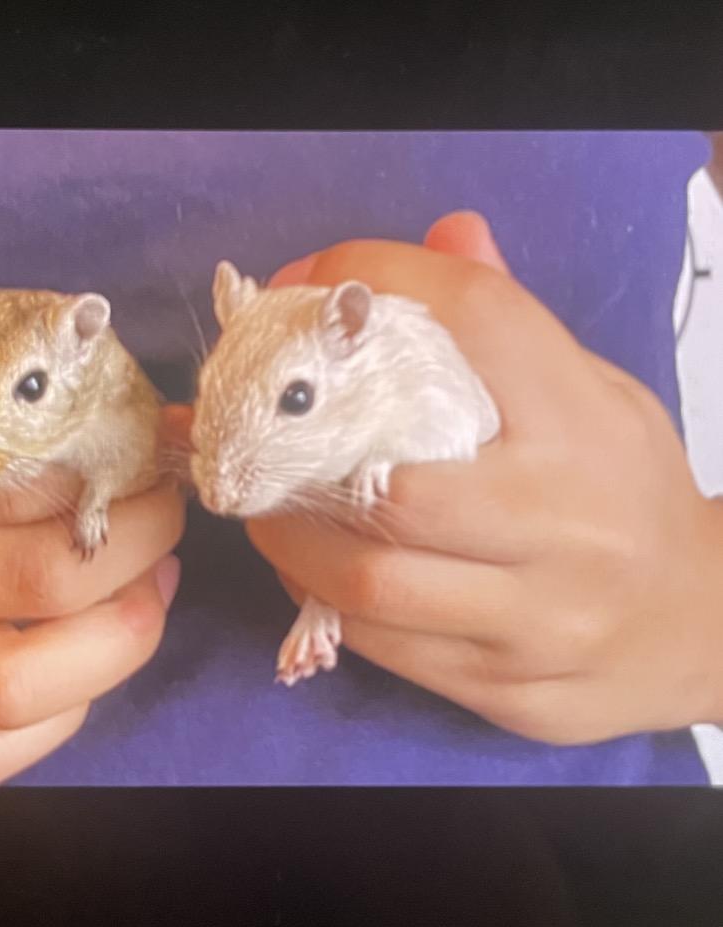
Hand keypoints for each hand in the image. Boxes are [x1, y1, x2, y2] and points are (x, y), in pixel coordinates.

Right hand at [0, 345, 183, 785]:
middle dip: (138, 550)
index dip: (114, 472)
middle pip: (41, 582)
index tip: (153, 458)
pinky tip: (77, 688)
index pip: (24, 479)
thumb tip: (31, 391)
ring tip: (148, 601)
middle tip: (166, 525)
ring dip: (116, 647)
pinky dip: (47, 733)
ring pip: (15, 687)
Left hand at [240, 212, 722, 743]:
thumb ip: (517, 330)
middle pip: (392, 489)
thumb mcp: (598, 398)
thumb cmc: (630, 497)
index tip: (306, 286)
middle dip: (296, 461)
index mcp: (586, 426)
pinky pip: (384, 645)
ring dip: (289, 542)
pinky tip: (308, 568)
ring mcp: (535, 617)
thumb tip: (448, 235)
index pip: (475, 323)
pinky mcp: (505, 686)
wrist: (703, 629)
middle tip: (254, 438)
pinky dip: (323, 598)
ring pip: (371, 582)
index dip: (373, 286)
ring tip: (265, 510)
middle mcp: (563, 524)